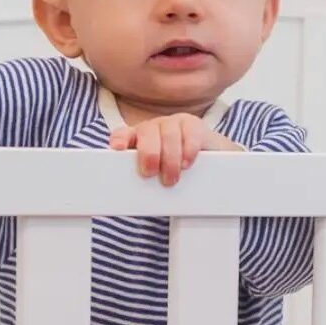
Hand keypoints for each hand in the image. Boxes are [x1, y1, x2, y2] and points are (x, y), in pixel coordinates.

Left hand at [109, 113, 241, 185]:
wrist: (208, 163)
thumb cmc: (175, 173)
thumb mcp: (156, 178)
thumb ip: (144, 182)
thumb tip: (135, 200)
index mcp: (138, 139)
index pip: (123, 134)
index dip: (120, 139)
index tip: (117, 148)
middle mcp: (154, 128)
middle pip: (147, 132)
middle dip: (148, 152)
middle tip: (150, 173)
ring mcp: (173, 124)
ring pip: (168, 134)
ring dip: (169, 158)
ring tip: (172, 178)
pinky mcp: (193, 125)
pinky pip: (190, 133)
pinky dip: (188, 149)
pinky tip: (186, 163)